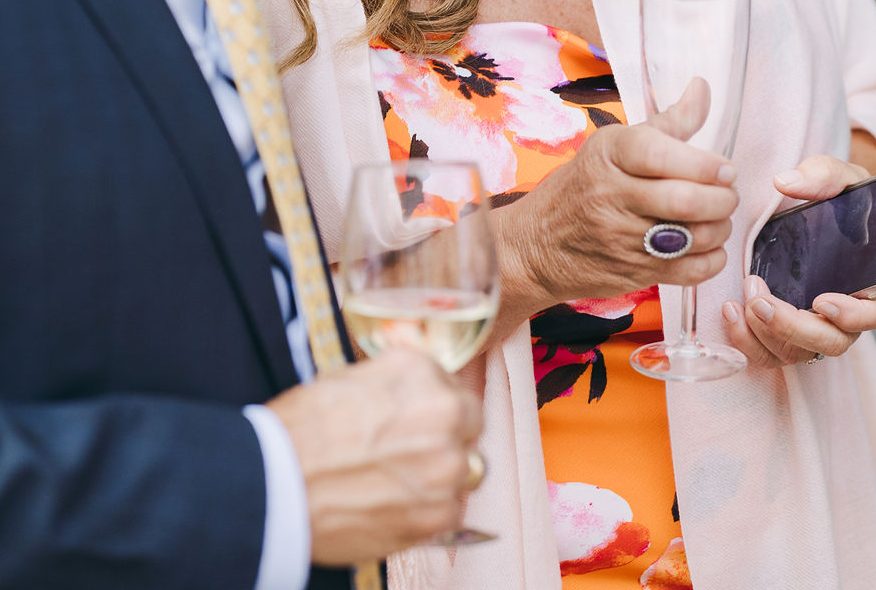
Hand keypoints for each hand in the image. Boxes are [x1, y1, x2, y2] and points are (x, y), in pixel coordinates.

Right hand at [266, 349, 481, 564]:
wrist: (273, 483)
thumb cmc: (299, 431)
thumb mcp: (346, 379)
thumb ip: (393, 383)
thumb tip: (411, 392)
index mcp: (420, 372)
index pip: (451, 385)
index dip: (433, 405)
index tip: (416, 419)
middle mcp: (443, 412)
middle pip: (469, 423)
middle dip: (447, 435)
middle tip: (410, 451)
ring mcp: (446, 464)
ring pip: (465, 467)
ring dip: (440, 473)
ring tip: (396, 481)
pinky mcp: (440, 512)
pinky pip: (452, 507)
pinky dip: (428, 509)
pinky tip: (392, 504)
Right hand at [497, 78, 738, 304]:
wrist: (535, 246)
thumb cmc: (579, 190)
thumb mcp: (611, 148)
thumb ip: (666, 125)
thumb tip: (702, 88)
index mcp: (609, 156)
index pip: (662, 154)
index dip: (704, 164)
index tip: (724, 170)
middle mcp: (612, 196)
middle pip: (685, 200)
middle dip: (722, 199)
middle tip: (725, 195)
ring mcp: (622, 239)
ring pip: (694, 236)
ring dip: (720, 228)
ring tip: (716, 220)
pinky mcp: (632, 272)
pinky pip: (690, 271)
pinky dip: (712, 260)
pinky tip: (707, 248)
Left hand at [722, 156, 874, 367]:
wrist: (819, 219)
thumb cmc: (839, 204)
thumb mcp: (840, 182)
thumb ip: (822, 177)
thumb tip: (785, 182)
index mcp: (870, 283)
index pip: (872, 315)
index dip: (852, 316)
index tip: (822, 301)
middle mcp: (847, 315)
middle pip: (829, 342)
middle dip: (791, 326)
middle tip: (760, 301)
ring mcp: (814, 328)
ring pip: (795, 353)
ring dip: (763, 334)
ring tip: (740, 303)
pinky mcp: (784, 334)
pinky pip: (767, 352)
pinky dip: (745, 339)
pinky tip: (730, 311)